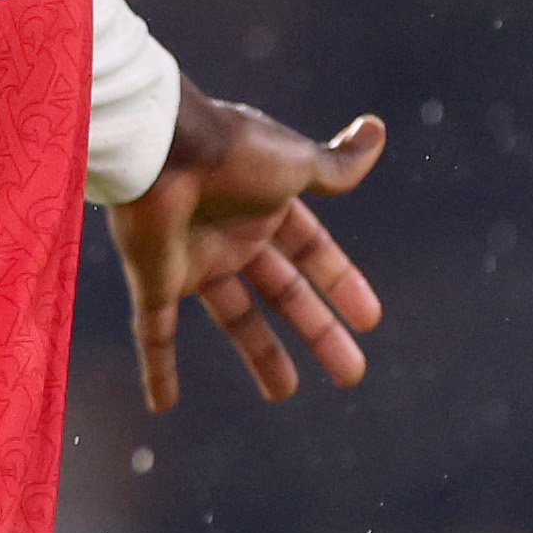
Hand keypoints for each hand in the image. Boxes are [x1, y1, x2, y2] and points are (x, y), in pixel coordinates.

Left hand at [104, 87, 385, 411]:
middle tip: (351, 374)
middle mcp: (231, 234)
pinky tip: (162, 403)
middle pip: (282, 292)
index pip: (312, 252)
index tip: (371, 320)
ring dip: (259, 354)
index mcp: (265, 205)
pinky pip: (154, 332)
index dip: (342, 284)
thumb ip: (337, 165)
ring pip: (233, 316)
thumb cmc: (232, 152)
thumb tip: (378, 129)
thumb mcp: (296, 163)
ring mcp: (191, 258)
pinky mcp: (154, 280)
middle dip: (317, 331)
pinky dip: (157, 368)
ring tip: (284, 394)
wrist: (159, 148)